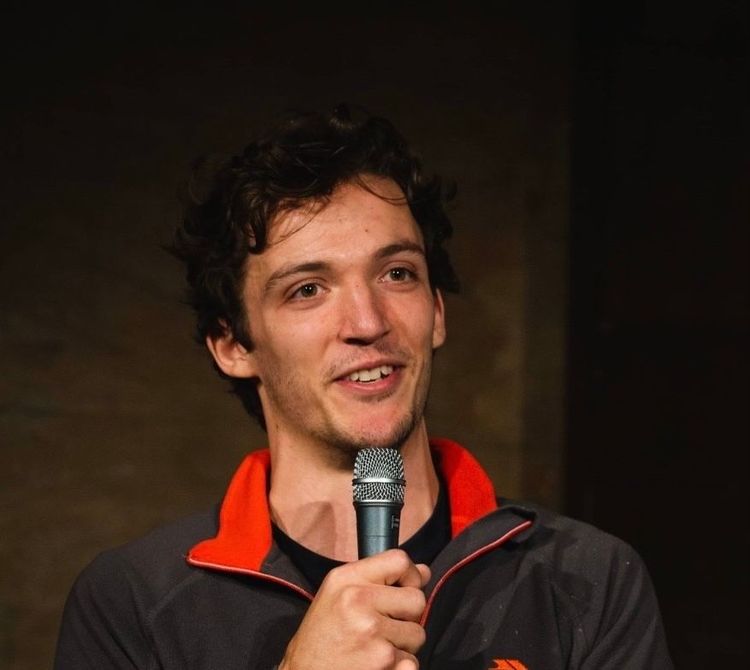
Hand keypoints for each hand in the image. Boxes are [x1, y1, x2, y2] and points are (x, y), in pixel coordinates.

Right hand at [279, 549, 429, 669]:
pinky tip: (375, 664)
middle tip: (385, 625)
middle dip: (408, 616)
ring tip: (376, 646)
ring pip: (418, 634)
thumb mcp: (337, 592)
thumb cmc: (321, 634)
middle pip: (417, 600)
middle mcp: (359, 602)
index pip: (400, 560)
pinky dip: (399, 666)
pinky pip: (412, 662)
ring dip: (403, 644)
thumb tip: (425, 571)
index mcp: (348, 580)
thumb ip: (378, 577)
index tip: (404, 589)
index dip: (411, 575)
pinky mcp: (383, 663)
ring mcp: (372, 634)